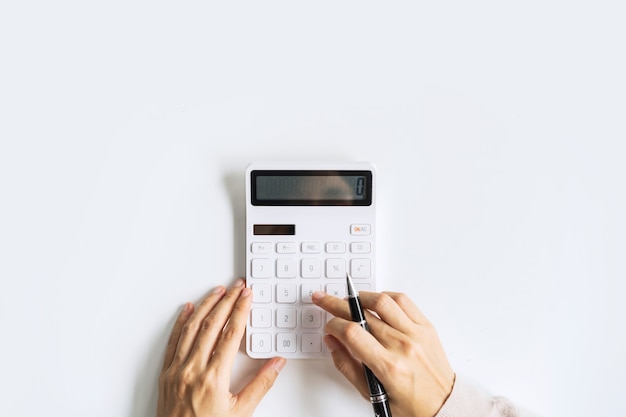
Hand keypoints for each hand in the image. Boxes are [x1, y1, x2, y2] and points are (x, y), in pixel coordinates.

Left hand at [158, 279, 285, 416]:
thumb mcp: (240, 413)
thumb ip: (260, 385)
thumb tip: (277, 363)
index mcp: (213, 378)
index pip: (230, 334)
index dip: (240, 311)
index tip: (247, 297)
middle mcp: (192, 369)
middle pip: (211, 325)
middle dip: (226, 301)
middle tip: (237, 287)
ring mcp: (177, 370)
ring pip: (191, 328)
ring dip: (205, 306)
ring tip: (216, 291)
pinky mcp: (166, 374)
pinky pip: (173, 341)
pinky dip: (180, 322)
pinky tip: (186, 310)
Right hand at [312, 290, 454, 416]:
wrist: (445, 406)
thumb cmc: (412, 406)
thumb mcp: (372, 394)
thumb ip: (347, 365)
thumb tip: (332, 341)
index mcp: (388, 366)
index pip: (352, 332)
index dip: (333, 325)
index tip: (328, 326)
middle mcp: (403, 346)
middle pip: (363, 314)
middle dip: (337, 305)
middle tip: (325, 300)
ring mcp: (416, 334)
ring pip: (382, 301)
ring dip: (361, 297)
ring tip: (350, 300)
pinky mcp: (426, 327)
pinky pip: (403, 301)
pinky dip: (386, 297)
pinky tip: (376, 301)